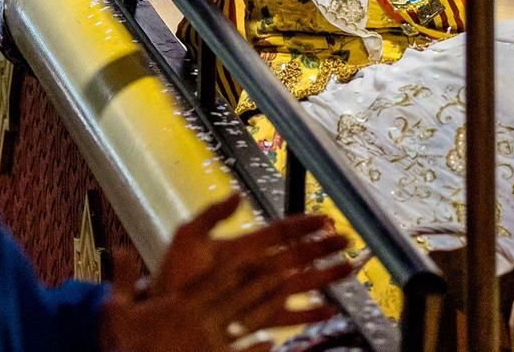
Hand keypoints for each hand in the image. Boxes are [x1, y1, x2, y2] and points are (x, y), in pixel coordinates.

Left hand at [99, 197, 349, 351]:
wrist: (164, 310)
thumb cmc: (172, 277)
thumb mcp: (186, 237)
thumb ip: (211, 215)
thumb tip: (236, 194)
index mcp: (244, 247)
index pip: (280, 231)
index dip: (303, 224)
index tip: (325, 218)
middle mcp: (256, 269)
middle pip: (298, 255)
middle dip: (324, 247)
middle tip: (347, 240)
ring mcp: (258, 294)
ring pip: (300, 284)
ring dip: (325, 276)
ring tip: (348, 269)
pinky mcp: (256, 318)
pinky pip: (289, 316)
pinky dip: (310, 314)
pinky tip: (329, 310)